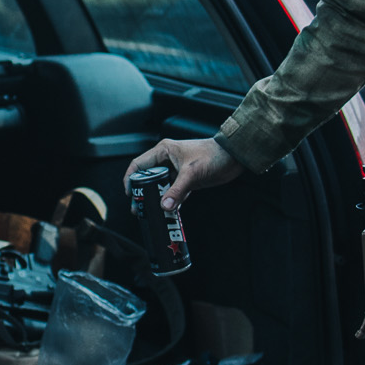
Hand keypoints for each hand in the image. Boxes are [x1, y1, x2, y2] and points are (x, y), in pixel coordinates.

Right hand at [124, 138, 243, 212]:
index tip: (130, 193)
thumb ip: (177, 190)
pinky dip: (169, 202)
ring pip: (159, 187)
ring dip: (154, 199)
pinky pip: (172, 193)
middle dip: (141, 193)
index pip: (139, 165)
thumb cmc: (213, 155)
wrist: (234, 157)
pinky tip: (167, 212)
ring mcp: (176, 171)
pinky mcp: (186, 181)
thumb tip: (164, 206)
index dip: (131, 179)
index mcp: (163, 151)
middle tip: (138, 208)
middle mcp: (167, 160)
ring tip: (149, 213)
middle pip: (147, 178)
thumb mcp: (192, 173)